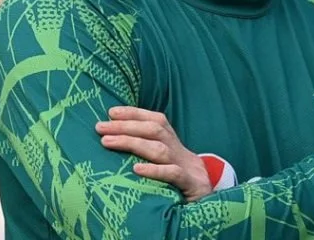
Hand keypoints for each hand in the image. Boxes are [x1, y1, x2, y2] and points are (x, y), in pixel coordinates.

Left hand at [95, 106, 212, 200]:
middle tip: (101, 127)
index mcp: (175, 144)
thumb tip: (116, 139)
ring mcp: (187, 168)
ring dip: (132, 143)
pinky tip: (136, 169)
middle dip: (126, 126)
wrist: (213, 201)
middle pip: (156, 131)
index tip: (111, 112)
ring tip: (108, 142)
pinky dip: (155, 170)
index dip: (135, 113)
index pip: (157, 121)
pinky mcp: (192, 186)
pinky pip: (174, 175)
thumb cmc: (181, 182)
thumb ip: (149, 150)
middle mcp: (181, 152)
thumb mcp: (168, 163)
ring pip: (161, 150)